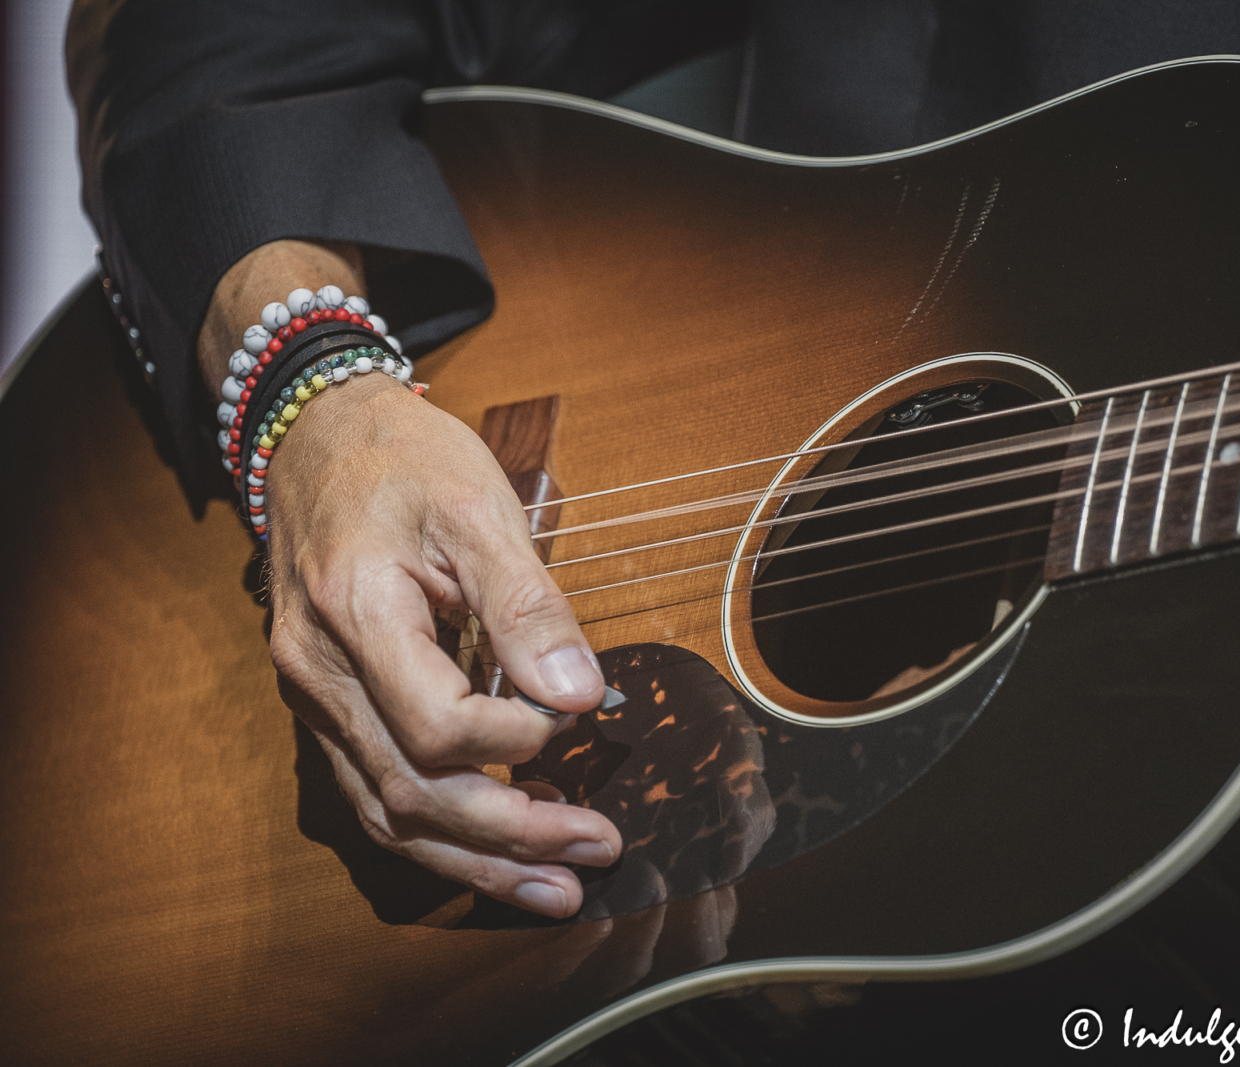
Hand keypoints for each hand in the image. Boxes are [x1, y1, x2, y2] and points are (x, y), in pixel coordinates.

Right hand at [201, 240, 617, 916]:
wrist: (317, 436)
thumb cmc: (404, 461)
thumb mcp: (477, 505)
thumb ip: (526, 600)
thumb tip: (578, 693)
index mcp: (355, 615)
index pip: (439, 725)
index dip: (517, 740)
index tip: (578, 717)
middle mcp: (319, 672)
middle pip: (412, 792)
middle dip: (511, 835)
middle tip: (598, 850)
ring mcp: (313, 697)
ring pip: (387, 812)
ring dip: (475, 860)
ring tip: (556, 888)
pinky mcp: (325, 706)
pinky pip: (373, 792)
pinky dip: (436, 833)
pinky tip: (492, 854)